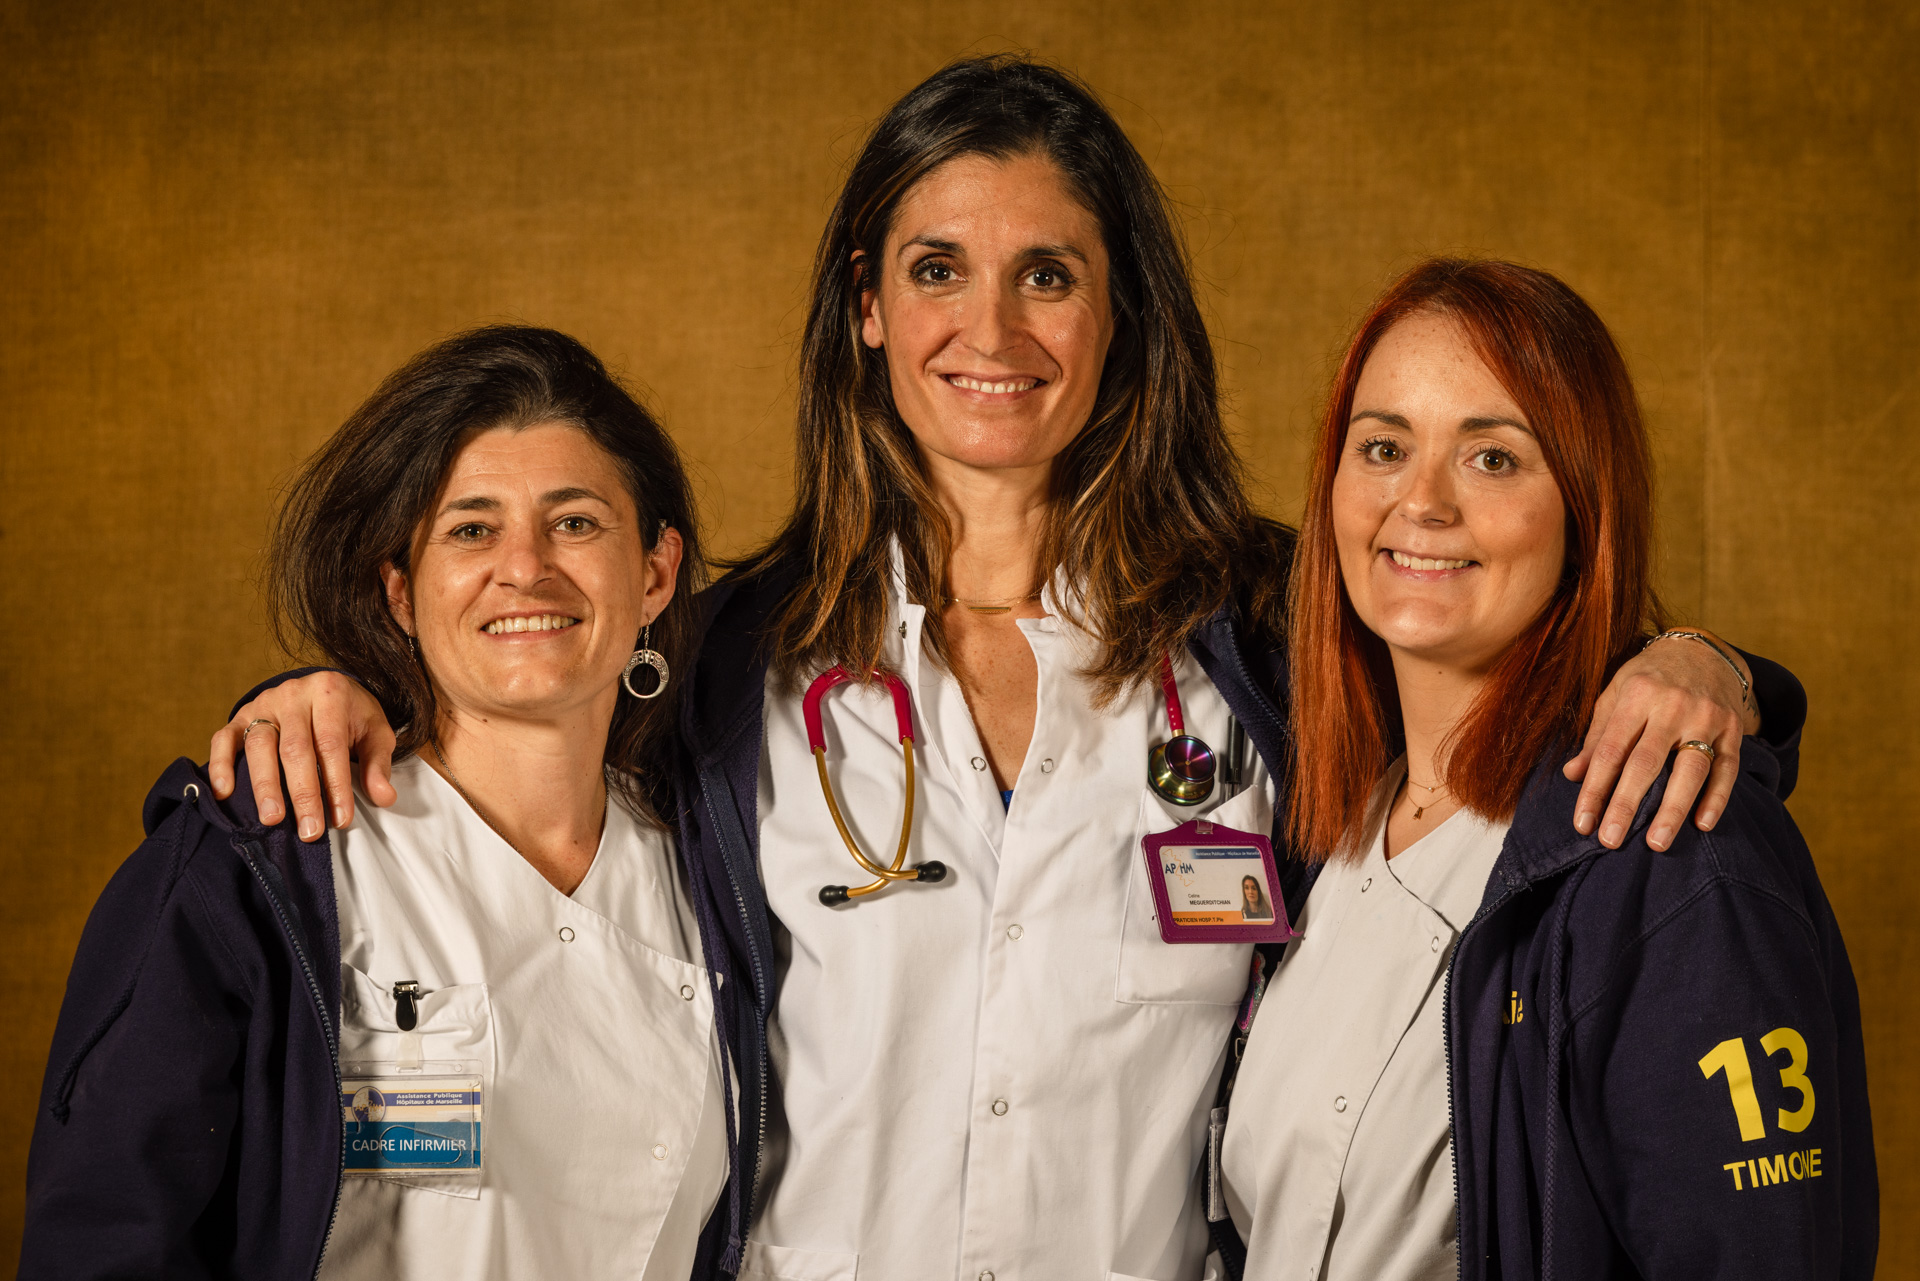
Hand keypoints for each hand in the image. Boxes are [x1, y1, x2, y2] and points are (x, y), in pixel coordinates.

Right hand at [209, 672, 397, 840]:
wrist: (325, 689)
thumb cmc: (352, 716)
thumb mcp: (375, 732)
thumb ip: (378, 764)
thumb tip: (384, 797)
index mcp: (330, 693)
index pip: (331, 744)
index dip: (336, 784)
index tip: (341, 820)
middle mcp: (293, 694)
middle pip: (295, 748)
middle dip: (302, 793)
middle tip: (309, 831)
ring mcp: (263, 704)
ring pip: (259, 745)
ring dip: (265, 785)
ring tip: (272, 820)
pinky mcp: (240, 715)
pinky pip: (223, 739)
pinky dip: (220, 765)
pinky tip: (224, 793)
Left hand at [1563, 631, 1755, 851]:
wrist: (1703, 651)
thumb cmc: (1648, 679)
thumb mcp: (1614, 695)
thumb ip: (1596, 736)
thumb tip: (1572, 774)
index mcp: (1636, 696)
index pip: (1610, 750)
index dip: (1594, 789)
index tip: (1582, 823)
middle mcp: (1672, 706)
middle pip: (1646, 762)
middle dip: (1626, 804)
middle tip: (1610, 840)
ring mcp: (1706, 717)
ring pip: (1691, 769)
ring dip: (1673, 809)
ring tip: (1656, 842)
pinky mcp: (1732, 729)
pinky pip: (1728, 768)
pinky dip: (1717, 797)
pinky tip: (1703, 824)